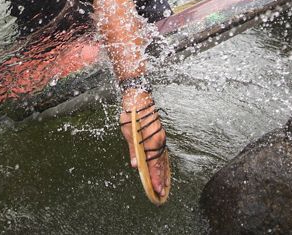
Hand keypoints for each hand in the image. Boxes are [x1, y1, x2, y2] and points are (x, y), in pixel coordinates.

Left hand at [119, 87, 168, 201]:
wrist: (139, 97)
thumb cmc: (132, 114)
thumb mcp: (128, 132)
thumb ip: (133, 150)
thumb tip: (136, 165)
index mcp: (151, 141)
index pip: (154, 164)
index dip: (155, 178)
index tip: (157, 189)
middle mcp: (159, 140)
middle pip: (160, 164)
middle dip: (160, 178)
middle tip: (161, 193)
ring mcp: (160, 138)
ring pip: (163, 159)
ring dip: (162, 172)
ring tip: (163, 185)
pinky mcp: (159, 135)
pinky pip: (162, 152)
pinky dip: (163, 162)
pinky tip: (162, 169)